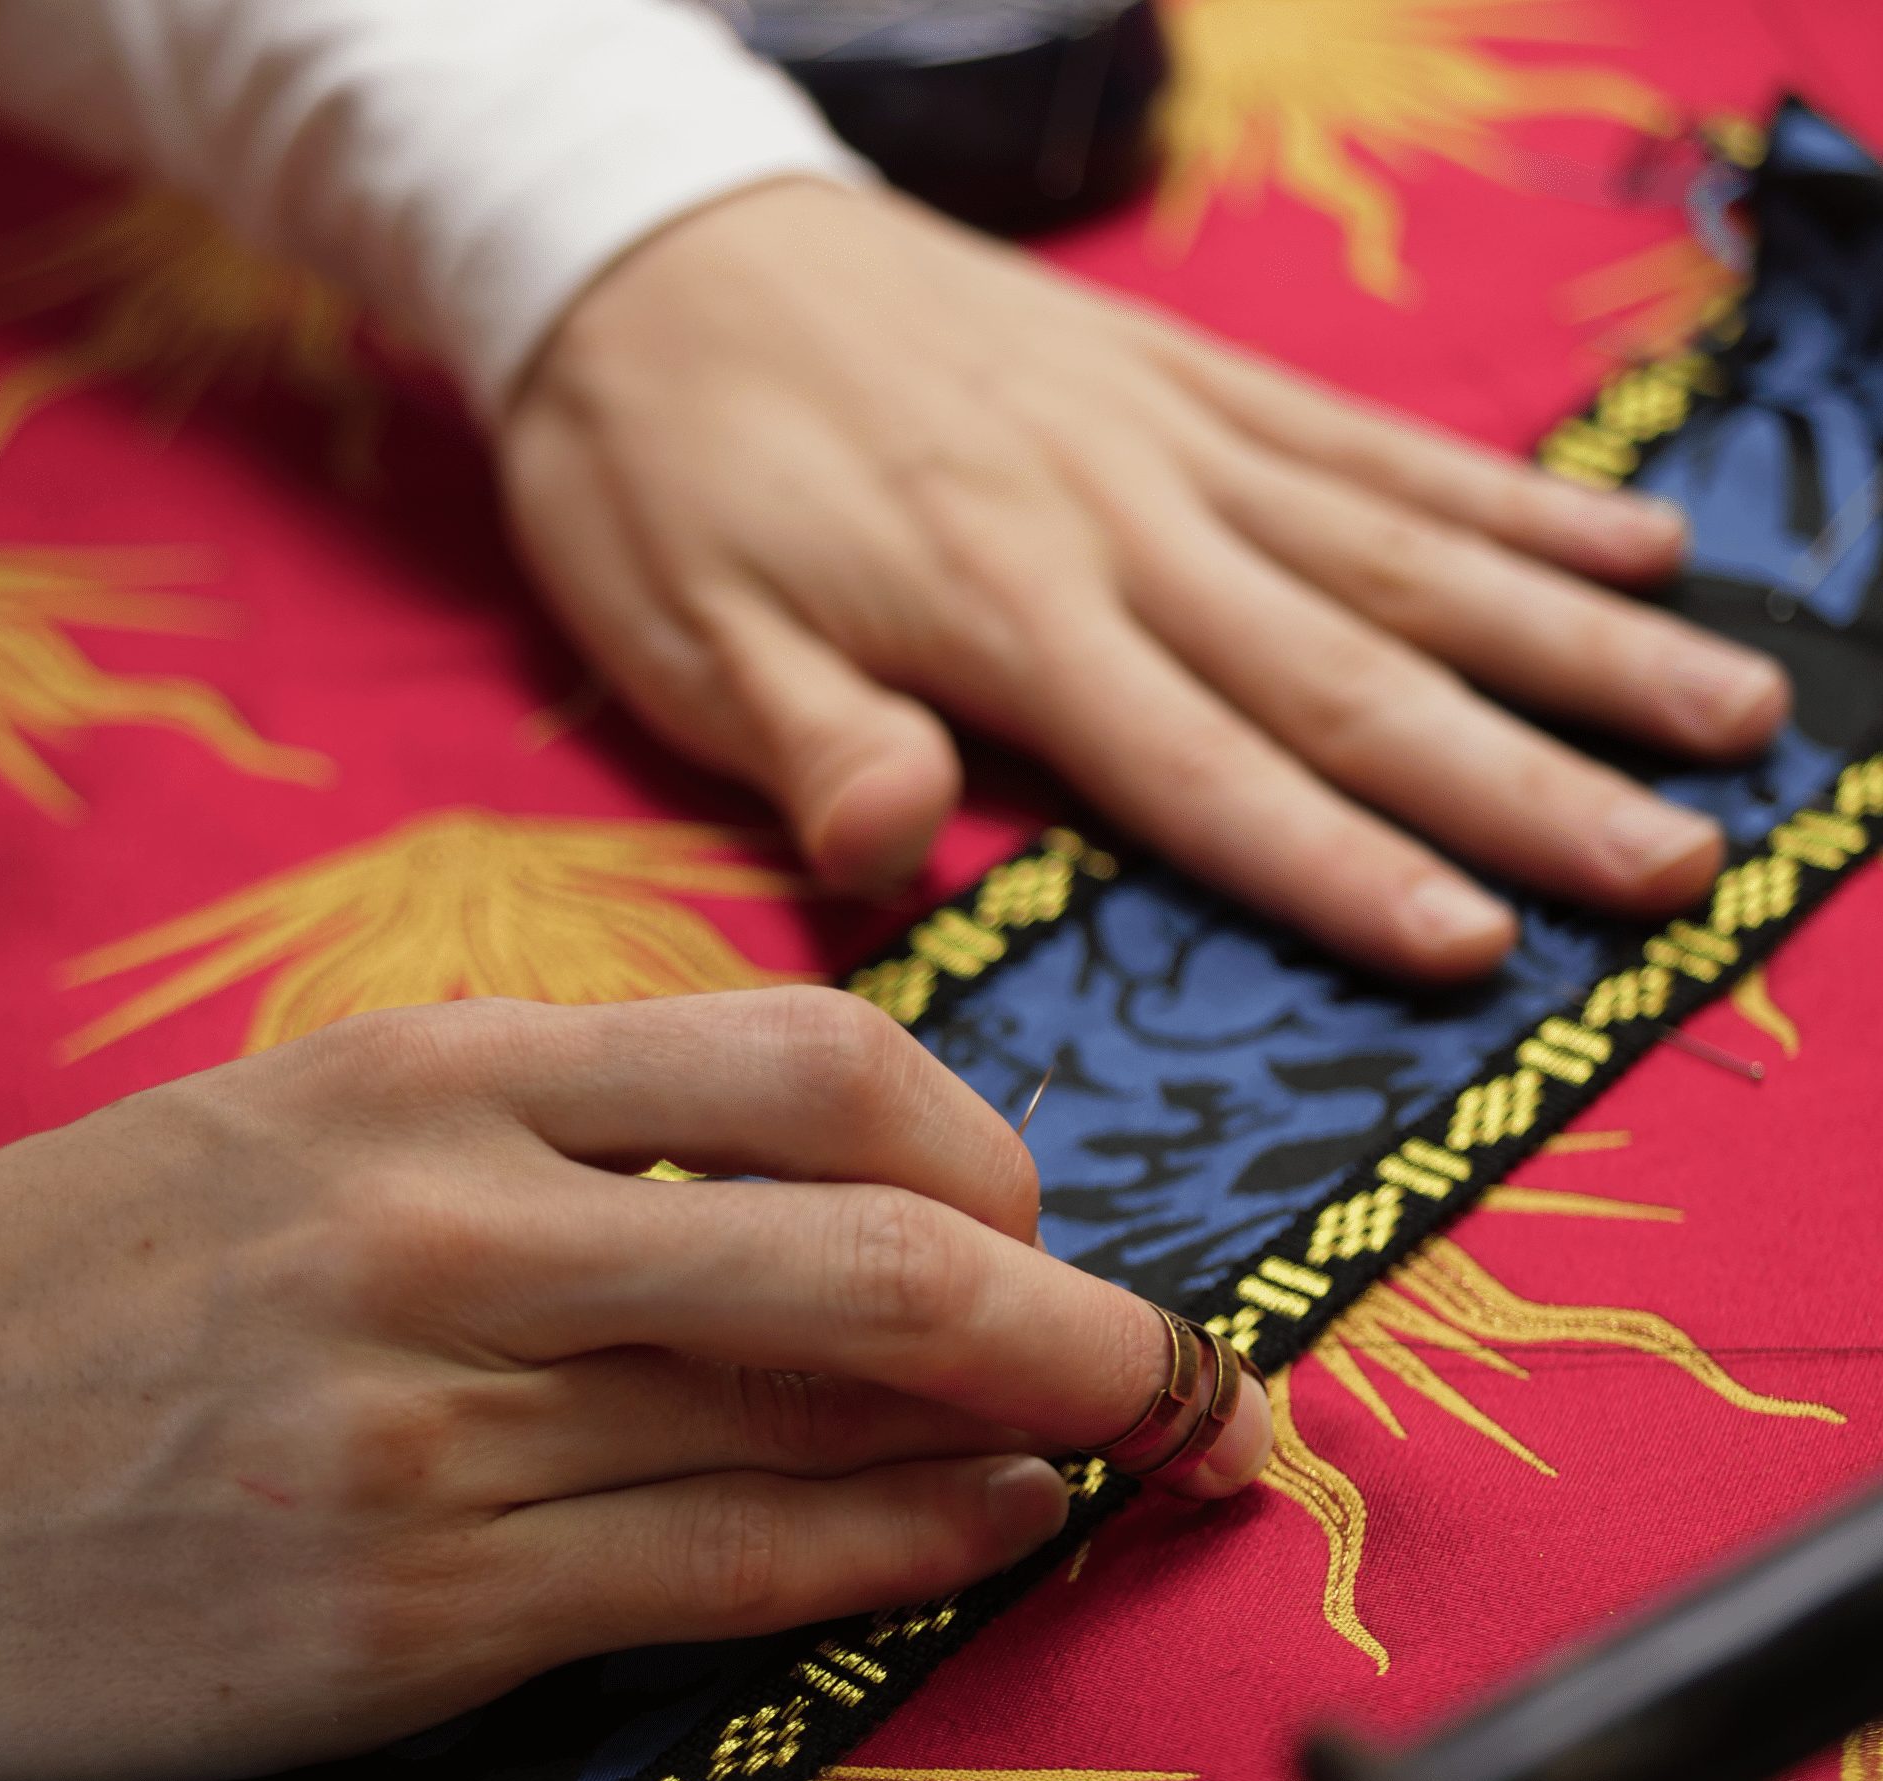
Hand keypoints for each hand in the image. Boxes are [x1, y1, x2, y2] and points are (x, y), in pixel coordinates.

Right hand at [0, 988, 1268, 1780]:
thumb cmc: (106, 1270)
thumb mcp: (326, 1118)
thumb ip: (572, 1129)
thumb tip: (825, 1169)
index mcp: (435, 1072)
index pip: (800, 1060)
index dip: (970, 1135)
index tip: (1022, 1197)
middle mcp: (450, 1229)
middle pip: (859, 1243)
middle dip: (1070, 1303)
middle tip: (1177, 1354)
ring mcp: (430, 1429)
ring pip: (818, 1414)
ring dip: (1019, 1430)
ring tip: (1125, 1440)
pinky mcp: (411, 1612)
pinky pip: (723, 1567)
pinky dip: (892, 1546)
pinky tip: (987, 1531)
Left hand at [504, 179, 1787, 980]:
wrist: (652, 235)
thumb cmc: (659, 469)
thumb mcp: (678, 634)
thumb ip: (807, 740)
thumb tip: (892, 856)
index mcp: (995, 612)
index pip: (1199, 766)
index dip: (1343, 864)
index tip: (1488, 944)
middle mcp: (1116, 519)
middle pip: (1348, 665)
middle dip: (1525, 773)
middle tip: (1686, 860)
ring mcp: (1166, 432)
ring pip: (1399, 546)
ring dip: (1569, 634)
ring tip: (1728, 707)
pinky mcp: (1178, 369)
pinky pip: (1360, 435)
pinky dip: (1501, 494)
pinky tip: (1622, 537)